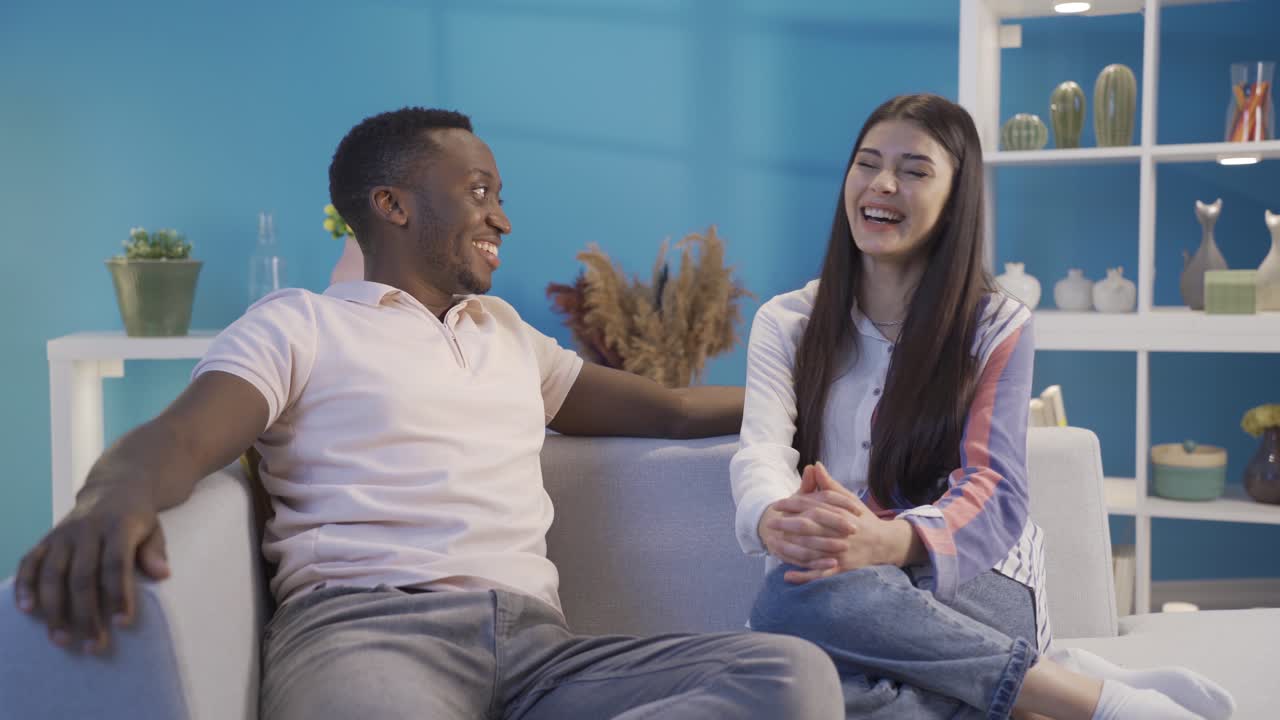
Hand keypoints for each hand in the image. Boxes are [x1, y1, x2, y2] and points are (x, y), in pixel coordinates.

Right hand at [13, 487, 169, 653]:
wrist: (115, 487)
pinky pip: (30, 561)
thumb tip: (163, 574)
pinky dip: (25, 585)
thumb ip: (155, 552)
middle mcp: (87, 530)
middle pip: (82, 576)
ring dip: (54, 610)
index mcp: (118, 526)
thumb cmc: (138, 518)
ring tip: (61, 640)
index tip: (123, 624)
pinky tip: (25, 610)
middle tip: (93, 645)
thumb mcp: (154, 529)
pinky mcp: (47, 539)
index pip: (116, 564)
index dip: (119, 595)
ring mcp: (63, 534)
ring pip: (53, 574)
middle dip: (86, 614)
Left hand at [764, 463, 916, 583]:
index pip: (812, 506)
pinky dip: (804, 576)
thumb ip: (830, 485)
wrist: (886, 543)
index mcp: (840, 513)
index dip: (792, 505)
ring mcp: (841, 551)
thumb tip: (815, 465)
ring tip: (773, 544)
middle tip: (769, 522)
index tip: (776, 504)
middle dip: (786, 524)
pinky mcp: (842, 568)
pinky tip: (787, 576)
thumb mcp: (849, 500)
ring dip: (791, 548)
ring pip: (812, 550)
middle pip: (809, 527)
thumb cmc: (863, 519)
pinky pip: (821, 573)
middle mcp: (840, 531)